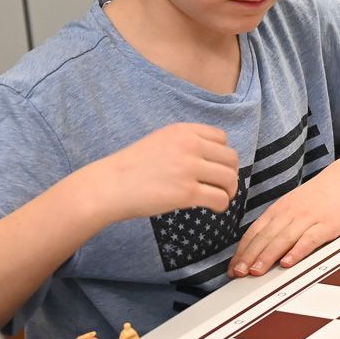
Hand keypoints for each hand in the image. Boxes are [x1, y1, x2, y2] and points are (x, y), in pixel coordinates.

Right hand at [89, 124, 237, 222]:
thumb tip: (214, 157)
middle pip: (230, 158)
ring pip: (229, 178)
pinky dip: (222, 205)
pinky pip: (219, 198)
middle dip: (230, 173)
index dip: (222, 154)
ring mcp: (188, 169)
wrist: (109, 186)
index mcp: (183, 131)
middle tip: (223, 185)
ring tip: (221, 197)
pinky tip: (215, 207)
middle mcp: (189, 145)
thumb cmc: (132, 167)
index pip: (221, 138)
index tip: (216, 167)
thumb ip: (186, 143)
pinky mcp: (186, 193)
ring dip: (230, 190)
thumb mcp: (161, 141)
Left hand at [228, 172, 339, 275]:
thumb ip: (276, 224)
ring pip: (283, 239)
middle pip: (265, 237)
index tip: (232, 268)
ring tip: (256, 272)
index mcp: (279, 209)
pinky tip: (288, 262)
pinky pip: (310, 240)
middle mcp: (290, 213)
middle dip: (249, 256)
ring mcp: (309, 218)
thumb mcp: (292, 205)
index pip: (254, 232)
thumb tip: (257, 248)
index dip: (242, 251)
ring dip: (267, 256)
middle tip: (238, 273)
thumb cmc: (319, 197)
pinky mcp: (327, 225)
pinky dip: (297, 251)